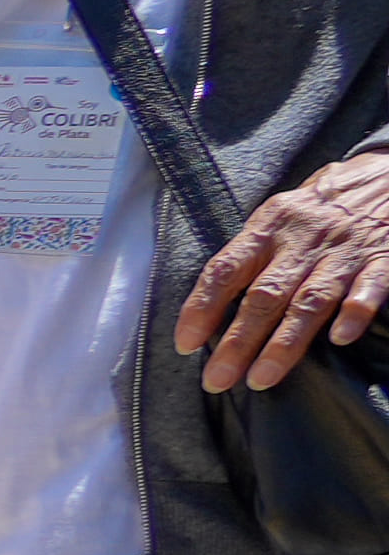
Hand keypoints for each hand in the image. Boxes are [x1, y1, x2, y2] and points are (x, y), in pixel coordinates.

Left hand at [180, 157, 388, 393]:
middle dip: (237, 341)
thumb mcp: (278, 216)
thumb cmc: (319, 205)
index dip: (202, 307)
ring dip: (285, 342)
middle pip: (264, 295)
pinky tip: (340, 338)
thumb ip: (251, 254)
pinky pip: (368, 286)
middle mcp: (302, 239)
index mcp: (268, 227)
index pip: (225, 270)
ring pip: (309, 300)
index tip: (185, 344)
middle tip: (216, 380)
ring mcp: (344, 249)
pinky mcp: (384, 257)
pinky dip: (354, 312)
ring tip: (262, 378)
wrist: (385, 174)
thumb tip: (209, 306)